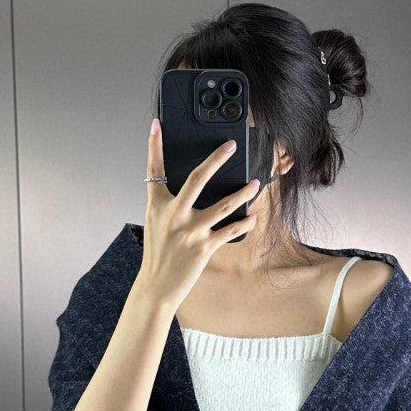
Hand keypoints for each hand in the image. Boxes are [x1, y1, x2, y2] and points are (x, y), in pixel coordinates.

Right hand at [138, 118, 260, 310]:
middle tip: (231, 145)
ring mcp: (190, 231)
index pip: (154, 170)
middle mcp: (173, 215)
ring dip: (243, 193)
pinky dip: (244, 224)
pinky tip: (254, 217)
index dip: (155, 145)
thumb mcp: (156, 224)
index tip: (157, 125)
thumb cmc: (158, 253)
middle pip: (197, 179)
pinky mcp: (204, 247)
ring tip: (256, 184)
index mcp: (157, 206)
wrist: (156, 286)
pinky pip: (230, 231)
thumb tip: (191, 188)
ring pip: (224, 205)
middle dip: (216, 159)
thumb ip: (170, 204)